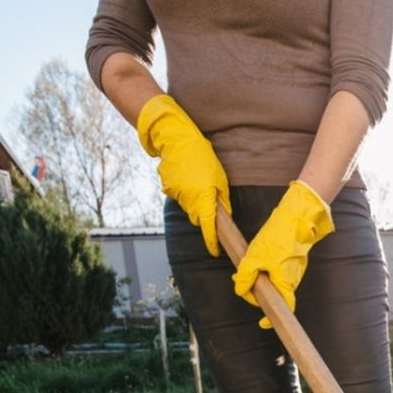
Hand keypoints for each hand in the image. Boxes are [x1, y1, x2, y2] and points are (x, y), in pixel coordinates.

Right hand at [136, 94, 230, 256]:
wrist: (177, 141)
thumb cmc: (204, 158)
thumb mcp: (220, 179)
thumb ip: (222, 201)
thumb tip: (224, 216)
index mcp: (204, 199)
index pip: (209, 228)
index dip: (212, 242)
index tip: (216, 252)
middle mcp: (189, 200)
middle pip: (198, 218)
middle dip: (204, 214)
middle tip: (209, 198)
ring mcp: (176, 195)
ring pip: (189, 207)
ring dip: (194, 200)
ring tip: (197, 181)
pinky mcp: (168, 189)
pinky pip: (180, 197)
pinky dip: (185, 192)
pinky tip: (187, 177)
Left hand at [232, 180, 334, 326]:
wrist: (295, 219)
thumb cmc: (278, 238)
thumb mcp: (255, 257)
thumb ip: (246, 275)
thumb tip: (240, 289)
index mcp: (285, 283)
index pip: (284, 308)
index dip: (272, 318)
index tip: (262, 322)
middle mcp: (292, 280)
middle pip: (274, 295)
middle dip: (255, 292)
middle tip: (241, 283)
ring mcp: (293, 271)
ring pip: (273, 283)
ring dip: (257, 280)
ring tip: (243, 271)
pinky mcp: (291, 263)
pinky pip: (276, 273)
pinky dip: (264, 272)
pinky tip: (253, 261)